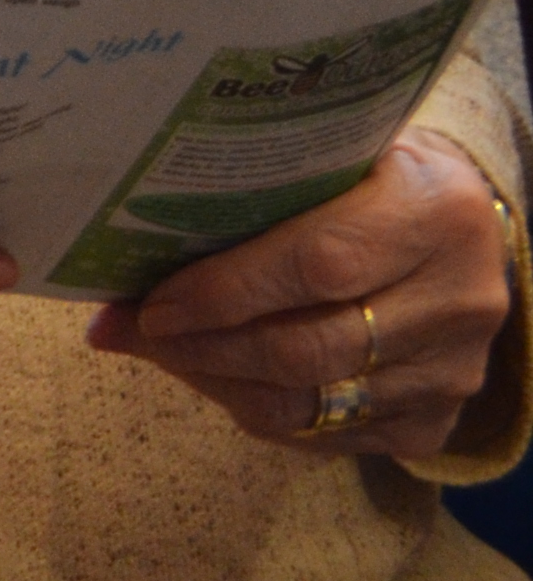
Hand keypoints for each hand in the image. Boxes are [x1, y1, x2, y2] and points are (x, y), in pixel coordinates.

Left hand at [86, 128, 513, 459]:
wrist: (462, 230)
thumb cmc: (373, 177)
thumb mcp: (334, 154)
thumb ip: (255, 190)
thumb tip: (128, 240)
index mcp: (437, 212)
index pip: (318, 265)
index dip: (226, 291)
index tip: (154, 301)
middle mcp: (460, 300)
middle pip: (311, 349)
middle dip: (206, 347)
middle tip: (136, 330)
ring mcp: (454, 371)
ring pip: (314, 406)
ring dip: (219, 383)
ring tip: (161, 353)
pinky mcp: (438, 423)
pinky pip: (330, 439)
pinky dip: (260, 414)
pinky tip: (215, 378)